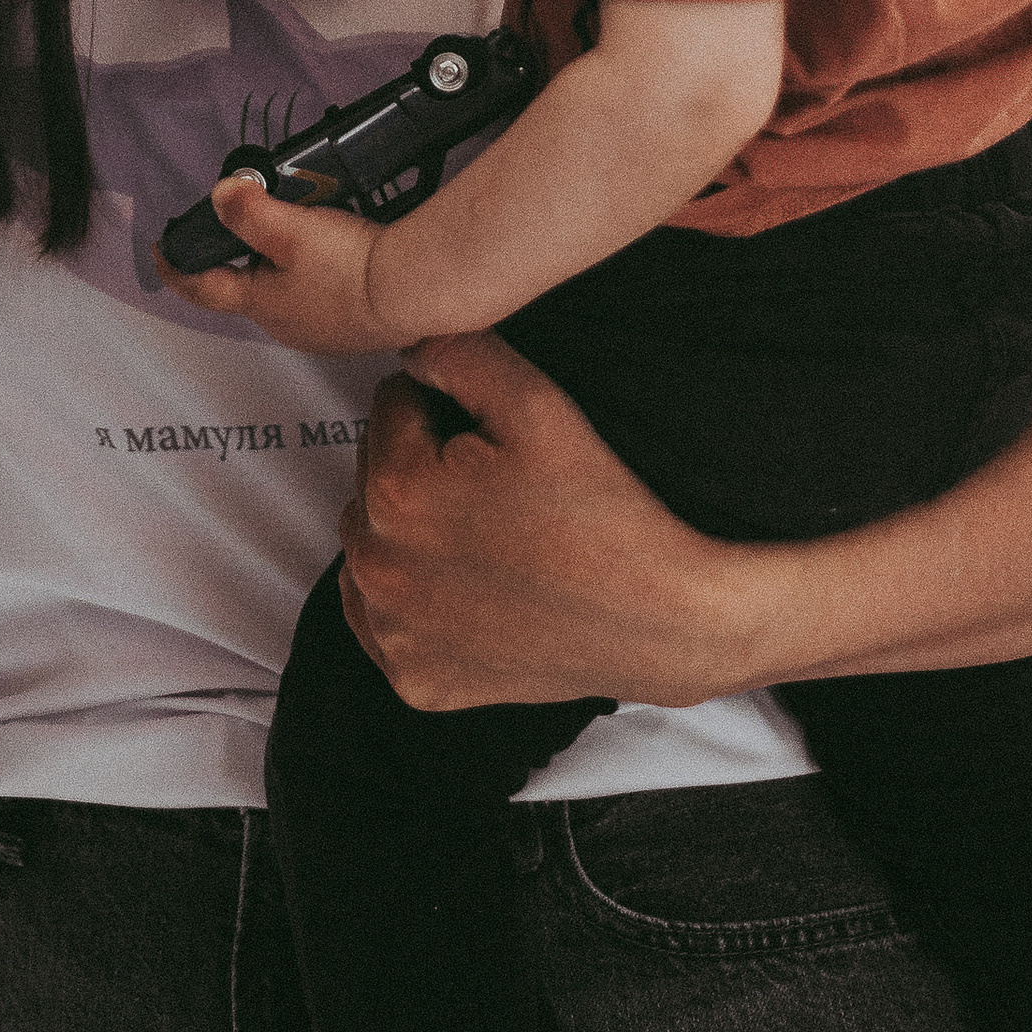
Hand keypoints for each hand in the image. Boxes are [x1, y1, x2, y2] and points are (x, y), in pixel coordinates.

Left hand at [157, 176, 401, 352]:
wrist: (415, 290)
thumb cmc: (349, 264)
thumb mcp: (290, 228)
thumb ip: (249, 212)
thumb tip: (220, 196)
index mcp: (261, 305)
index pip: (204, 290)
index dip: (176, 269)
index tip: (161, 250)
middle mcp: (287, 326)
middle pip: (248, 289)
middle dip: (240, 259)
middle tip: (242, 224)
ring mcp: (322, 331)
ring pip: (286, 293)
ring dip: (281, 265)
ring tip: (294, 230)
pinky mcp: (353, 328)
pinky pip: (320, 298)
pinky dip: (315, 275)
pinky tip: (335, 256)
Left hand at [337, 331, 770, 711]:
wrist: (661, 621)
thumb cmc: (603, 512)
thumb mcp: (539, 405)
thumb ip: (458, 352)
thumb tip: (406, 350)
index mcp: (397, 492)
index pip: (391, 407)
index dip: (446, 409)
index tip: (494, 440)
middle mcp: (378, 569)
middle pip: (371, 476)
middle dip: (418, 467)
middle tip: (494, 489)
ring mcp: (393, 636)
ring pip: (370, 546)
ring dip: (407, 531)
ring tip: (484, 536)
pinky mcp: (414, 682)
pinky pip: (383, 620)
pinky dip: (412, 601)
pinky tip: (470, 590)